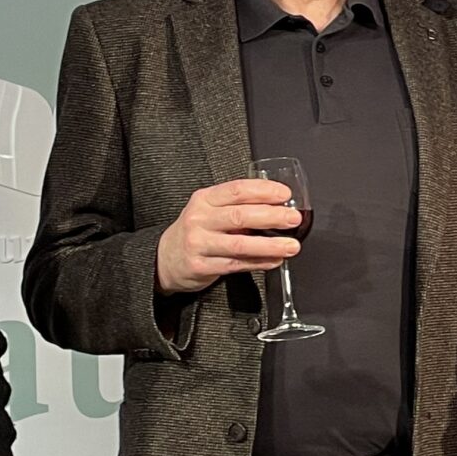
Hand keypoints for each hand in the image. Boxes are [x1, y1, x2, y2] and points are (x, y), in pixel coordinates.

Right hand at [155, 178, 301, 294]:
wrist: (163, 258)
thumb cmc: (196, 231)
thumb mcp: (209, 210)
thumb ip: (236, 207)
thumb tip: (277, 207)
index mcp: (204, 199)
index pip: (237, 190)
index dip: (263, 190)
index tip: (285, 194)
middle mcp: (200, 219)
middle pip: (240, 216)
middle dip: (272, 217)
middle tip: (293, 219)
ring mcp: (199, 243)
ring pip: (240, 244)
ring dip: (270, 245)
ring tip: (291, 246)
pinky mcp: (201, 266)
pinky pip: (236, 264)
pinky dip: (259, 262)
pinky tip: (275, 260)